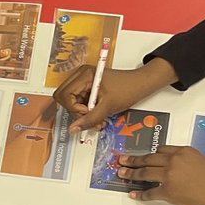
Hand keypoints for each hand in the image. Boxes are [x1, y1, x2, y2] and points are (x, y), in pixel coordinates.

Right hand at [53, 58, 176, 133]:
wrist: (141, 84)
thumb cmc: (127, 90)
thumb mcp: (107, 107)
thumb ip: (89, 119)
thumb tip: (72, 129)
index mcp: (84, 75)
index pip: (64, 95)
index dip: (74, 108)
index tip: (89, 113)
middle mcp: (80, 75)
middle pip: (63, 97)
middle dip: (76, 112)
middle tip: (91, 118)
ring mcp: (82, 80)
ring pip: (70, 102)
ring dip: (82, 114)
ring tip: (97, 120)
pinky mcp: (86, 86)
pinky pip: (78, 101)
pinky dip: (86, 111)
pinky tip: (97, 115)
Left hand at [117, 144, 204, 204]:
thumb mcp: (200, 162)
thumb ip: (185, 162)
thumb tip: (174, 167)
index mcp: (183, 151)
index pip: (160, 150)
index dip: (149, 154)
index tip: (142, 155)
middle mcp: (174, 160)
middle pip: (148, 159)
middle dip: (133, 160)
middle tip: (123, 160)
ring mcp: (169, 176)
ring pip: (144, 173)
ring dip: (131, 174)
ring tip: (122, 173)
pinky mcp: (167, 191)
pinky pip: (149, 193)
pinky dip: (140, 194)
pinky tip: (134, 194)